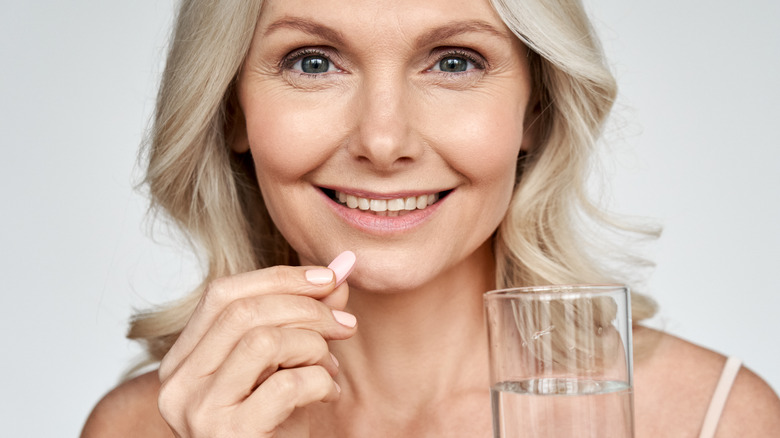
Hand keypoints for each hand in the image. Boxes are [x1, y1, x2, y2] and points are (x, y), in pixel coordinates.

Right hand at [157, 251, 356, 436]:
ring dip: (314, 346)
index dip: (279, 277)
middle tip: (346, 326)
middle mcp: (178, 385)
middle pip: (244, 311)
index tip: (329, 278)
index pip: (222, 293)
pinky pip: (286, 385)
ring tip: (332, 368)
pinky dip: (321, 381)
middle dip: (306, 309)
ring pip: (263, 341)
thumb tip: (342, 265)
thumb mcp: (286, 363)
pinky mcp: (228, 436)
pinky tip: (329, 394)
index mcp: (183, 361)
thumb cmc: (275, 426)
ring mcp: (198, 412)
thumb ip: (306, 316)